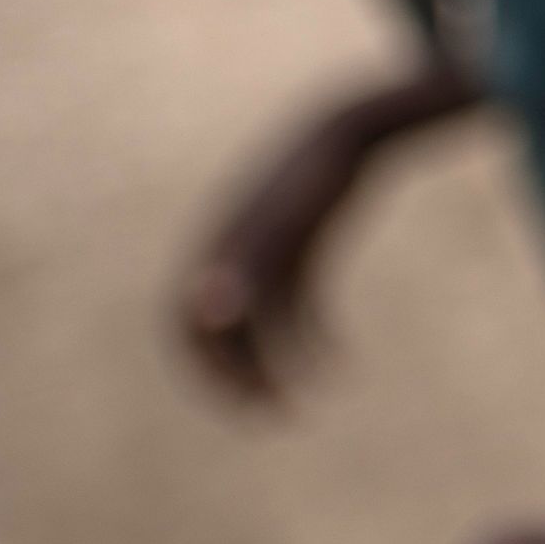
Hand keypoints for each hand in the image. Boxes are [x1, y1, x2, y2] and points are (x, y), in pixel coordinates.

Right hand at [176, 122, 366, 405]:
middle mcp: (233, 256)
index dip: (209, 370)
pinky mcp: (302, 249)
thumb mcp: (285, 219)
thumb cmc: (316, 171)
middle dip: (241, 379)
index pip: (189, 328)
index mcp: (213, 252)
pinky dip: (315, 337)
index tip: (243, 407)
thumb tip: (205, 315)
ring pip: (262, 326)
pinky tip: (341, 365)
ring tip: (304, 406)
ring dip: (279, 367)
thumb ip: (244, 266)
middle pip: (222, 334)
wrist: (355, 124)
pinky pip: (298, 306)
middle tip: (274, 419)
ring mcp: (268, 253)